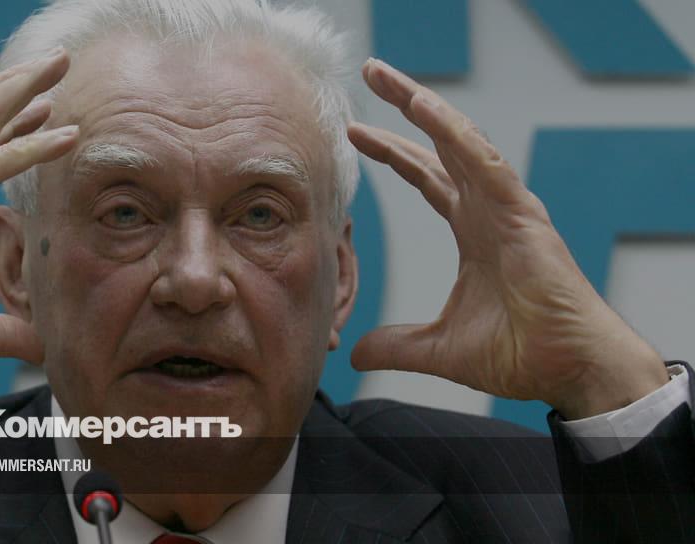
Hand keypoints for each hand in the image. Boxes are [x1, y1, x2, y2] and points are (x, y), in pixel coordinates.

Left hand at [347, 58, 667, 418]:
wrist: (567, 371)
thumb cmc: (520, 354)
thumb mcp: (438, 349)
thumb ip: (396, 346)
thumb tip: (354, 353)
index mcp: (472, 229)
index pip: (426, 177)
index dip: (392, 152)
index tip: (355, 134)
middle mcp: (487, 209)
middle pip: (438, 147)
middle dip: (403, 110)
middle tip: (371, 75)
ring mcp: (506, 207)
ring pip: (460, 141)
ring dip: (422, 106)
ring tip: (386, 78)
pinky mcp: (521, 213)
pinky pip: (483, 162)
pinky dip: (453, 133)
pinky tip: (424, 107)